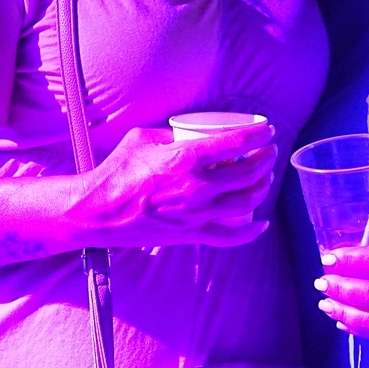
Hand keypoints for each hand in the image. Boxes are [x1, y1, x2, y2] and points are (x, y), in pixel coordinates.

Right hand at [77, 123, 278, 249]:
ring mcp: (197, 214)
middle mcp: (197, 187)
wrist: (100, 212)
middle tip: (269, 151)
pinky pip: (229, 236)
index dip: (257, 135)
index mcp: (186, 159)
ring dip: (262, 187)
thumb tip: (187, 134)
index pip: (235, 144)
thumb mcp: (143, 138)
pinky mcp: (191, 234)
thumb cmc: (117, 171)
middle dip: (266, 159)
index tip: (266, 131)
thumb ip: (170, 134)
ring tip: (266, 177)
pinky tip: (261, 223)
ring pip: (246, 202)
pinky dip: (250, 232)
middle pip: (248, 173)